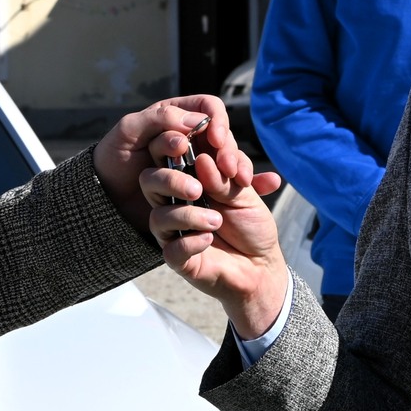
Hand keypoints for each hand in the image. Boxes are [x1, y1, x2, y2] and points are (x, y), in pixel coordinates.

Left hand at [94, 96, 251, 233]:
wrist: (106, 197)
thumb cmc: (112, 158)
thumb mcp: (129, 131)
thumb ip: (160, 119)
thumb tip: (199, 121)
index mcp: (176, 115)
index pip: (209, 108)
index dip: (218, 121)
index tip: (217, 140)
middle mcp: (191, 136)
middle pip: (223, 134)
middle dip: (230, 149)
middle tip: (229, 168)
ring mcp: (197, 161)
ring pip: (229, 156)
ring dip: (239, 166)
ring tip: (240, 181)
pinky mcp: (203, 184)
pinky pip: (231, 180)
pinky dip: (252, 182)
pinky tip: (266, 185)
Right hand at [140, 136, 289, 339]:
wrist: (261, 265)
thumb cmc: (251, 224)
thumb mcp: (245, 193)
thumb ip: (224, 176)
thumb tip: (201, 159)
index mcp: (191, 179)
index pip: (171, 155)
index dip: (180, 146)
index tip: (204, 149)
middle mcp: (175, 201)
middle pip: (149, 180)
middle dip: (171, 180)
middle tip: (198, 189)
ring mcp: (173, 230)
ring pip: (158, 216)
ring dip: (188, 216)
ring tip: (216, 221)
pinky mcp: (176, 257)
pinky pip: (171, 248)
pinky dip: (192, 242)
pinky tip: (210, 240)